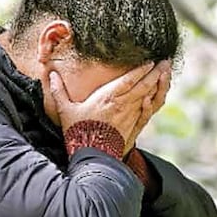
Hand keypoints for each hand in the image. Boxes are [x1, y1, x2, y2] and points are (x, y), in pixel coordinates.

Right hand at [49, 61, 169, 155]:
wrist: (92, 157)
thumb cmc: (78, 132)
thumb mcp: (65, 111)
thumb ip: (59, 91)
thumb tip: (50, 75)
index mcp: (108, 97)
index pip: (129, 78)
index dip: (141, 68)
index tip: (149, 59)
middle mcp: (123, 104)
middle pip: (144, 84)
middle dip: (156, 72)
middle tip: (165, 62)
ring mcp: (131, 116)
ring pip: (149, 96)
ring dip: (159, 84)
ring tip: (166, 74)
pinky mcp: (134, 127)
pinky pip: (148, 112)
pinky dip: (154, 102)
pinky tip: (157, 95)